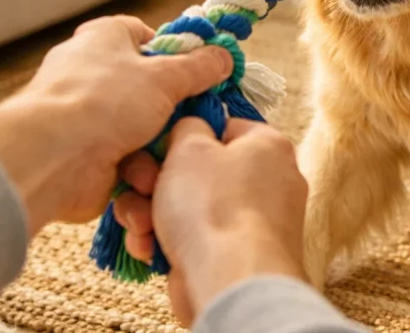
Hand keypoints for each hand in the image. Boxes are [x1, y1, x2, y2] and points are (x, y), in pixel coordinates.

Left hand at [0, 15, 232, 234]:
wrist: (52, 159)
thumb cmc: (105, 101)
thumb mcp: (166, 77)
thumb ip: (200, 67)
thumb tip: (223, 56)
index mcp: (104, 38)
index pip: (145, 36)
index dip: (174, 52)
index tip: (199, 72)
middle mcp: (91, 72)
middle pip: (148, 87)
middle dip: (172, 107)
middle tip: (198, 117)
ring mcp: (87, 116)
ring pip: (141, 127)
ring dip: (158, 143)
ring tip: (170, 153)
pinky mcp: (85, 153)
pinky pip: (127, 158)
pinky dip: (140, 168)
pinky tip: (150, 175)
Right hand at [114, 117, 307, 325]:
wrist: (231, 282)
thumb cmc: (213, 205)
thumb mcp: (189, 147)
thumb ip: (187, 128)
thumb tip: (190, 131)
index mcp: (267, 145)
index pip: (222, 127)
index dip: (183, 137)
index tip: (156, 150)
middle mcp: (269, 180)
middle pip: (201, 170)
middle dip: (158, 182)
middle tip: (139, 189)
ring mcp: (254, 220)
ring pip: (192, 206)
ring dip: (154, 214)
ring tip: (140, 226)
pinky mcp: (236, 254)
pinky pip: (197, 237)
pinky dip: (169, 241)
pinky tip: (150, 249)